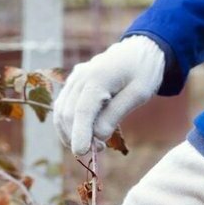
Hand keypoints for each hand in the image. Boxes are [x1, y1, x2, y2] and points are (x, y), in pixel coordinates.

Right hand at [53, 35, 164, 155]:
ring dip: (70, 133)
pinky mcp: (72, 84)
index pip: (82, 110)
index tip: (81, 153)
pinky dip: (68, 124)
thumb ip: (116, 114)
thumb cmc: (143, 72)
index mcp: (98, 77)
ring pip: (60, 112)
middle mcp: (80, 77)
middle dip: (77, 136)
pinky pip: (62, 107)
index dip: (80, 134)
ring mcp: (74, 79)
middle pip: (68, 113)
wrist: (138, 51)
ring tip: (91, 144)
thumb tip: (97, 137)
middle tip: (100, 149)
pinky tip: (82, 134)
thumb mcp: (139, 94)